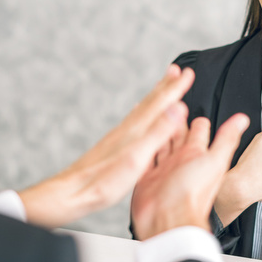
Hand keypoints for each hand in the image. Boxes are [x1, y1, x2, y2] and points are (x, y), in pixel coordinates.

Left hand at [18, 65, 194, 227]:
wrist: (73, 192)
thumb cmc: (103, 182)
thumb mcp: (137, 159)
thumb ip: (158, 132)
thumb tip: (177, 108)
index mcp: (136, 131)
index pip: (160, 103)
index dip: (175, 88)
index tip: (188, 73)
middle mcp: (127, 129)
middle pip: (150, 101)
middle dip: (166, 85)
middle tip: (176, 70)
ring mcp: (119, 136)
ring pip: (141, 109)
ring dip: (154, 96)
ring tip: (161, 86)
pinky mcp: (113, 145)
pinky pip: (133, 120)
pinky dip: (142, 112)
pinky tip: (138, 116)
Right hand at [130, 113, 249, 240]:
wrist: (169, 220)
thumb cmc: (194, 195)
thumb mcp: (215, 161)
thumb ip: (227, 139)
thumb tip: (242, 119)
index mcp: (196, 155)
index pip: (198, 131)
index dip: (196, 118)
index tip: (192, 104)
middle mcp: (180, 161)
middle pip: (176, 134)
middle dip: (173, 119)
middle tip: (169, 105)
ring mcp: (163, 169)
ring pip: (159, 143)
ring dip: (157, 131)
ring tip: (152, 116)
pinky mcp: (146, 178)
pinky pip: (142, 157)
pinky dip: (140, 147)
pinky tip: (136, 138)